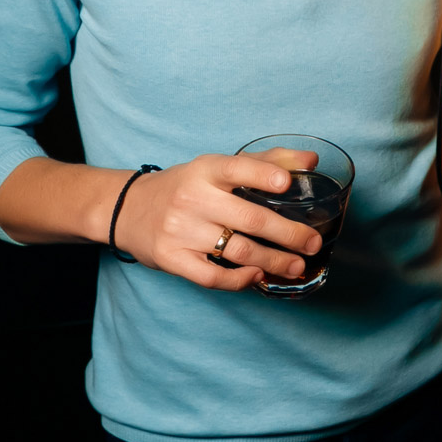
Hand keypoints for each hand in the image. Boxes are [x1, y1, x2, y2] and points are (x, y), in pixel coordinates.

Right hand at [114, 150, 323, 290]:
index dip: (264, 175)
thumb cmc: (186, 186)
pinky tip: (257, 276)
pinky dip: (239, 280)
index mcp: (206, 170)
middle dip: (288, 233)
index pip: (238, 168)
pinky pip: (211, 276)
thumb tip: (311, 162)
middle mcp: (193, 198)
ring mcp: (180, 230)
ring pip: (236, 250)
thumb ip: (265, 162)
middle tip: (313, 242)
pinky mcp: (171, 258)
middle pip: (249, 218)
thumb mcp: (216, 167)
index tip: (288, 183)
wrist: (128, 209)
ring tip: (297, 266)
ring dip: (273, 261)